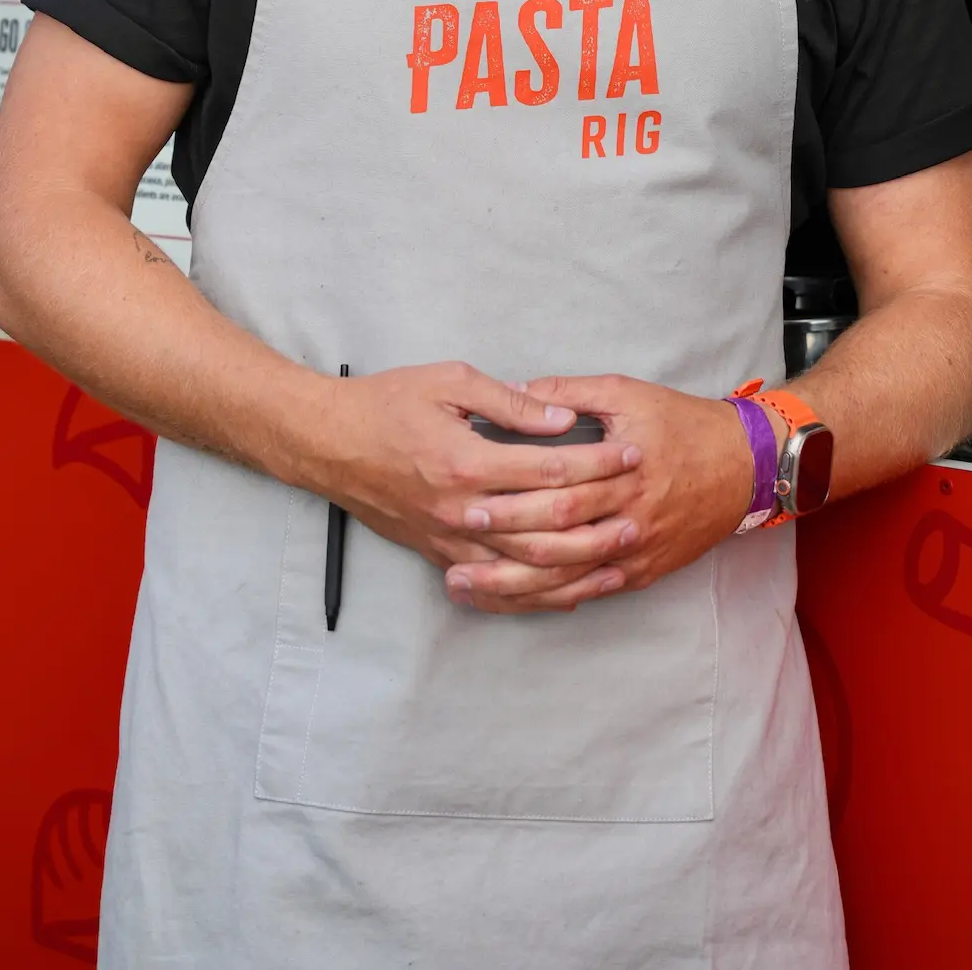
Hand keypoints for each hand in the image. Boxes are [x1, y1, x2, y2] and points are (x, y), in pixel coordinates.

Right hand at [302, 362, 641, 589]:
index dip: (598, 462)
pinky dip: (538, 591)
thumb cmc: (387, 403)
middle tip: (642, 503)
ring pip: (528, 564)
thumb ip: (510, 401)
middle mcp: (462, 509)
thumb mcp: (450, 381)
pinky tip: (570, 591)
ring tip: (621, 553)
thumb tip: (562, 417)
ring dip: (580, 561)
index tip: (632, 452)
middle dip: (601, 514)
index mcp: (467, 460)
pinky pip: (498, 585)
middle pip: (547, 522)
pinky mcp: (441, 555)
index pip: (550, 469)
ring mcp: (451, 539)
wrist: (329, 444)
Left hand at [444, 374, 761, 614]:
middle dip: (501, 548)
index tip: (467, 501)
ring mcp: (636, 551)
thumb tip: (519, 392)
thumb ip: (571, 393)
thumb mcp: (627, 392)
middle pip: (557, 541)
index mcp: (622, 471)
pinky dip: (551, 600)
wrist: (745, 464)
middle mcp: (628, 518)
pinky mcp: (643, 572)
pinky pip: (591, 592)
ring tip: (469, 586)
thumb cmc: (683, 422)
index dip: (511, 499)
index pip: (557, 491)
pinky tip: (516, 601)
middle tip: (454, 552)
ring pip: (568, 578)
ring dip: (515, 587)